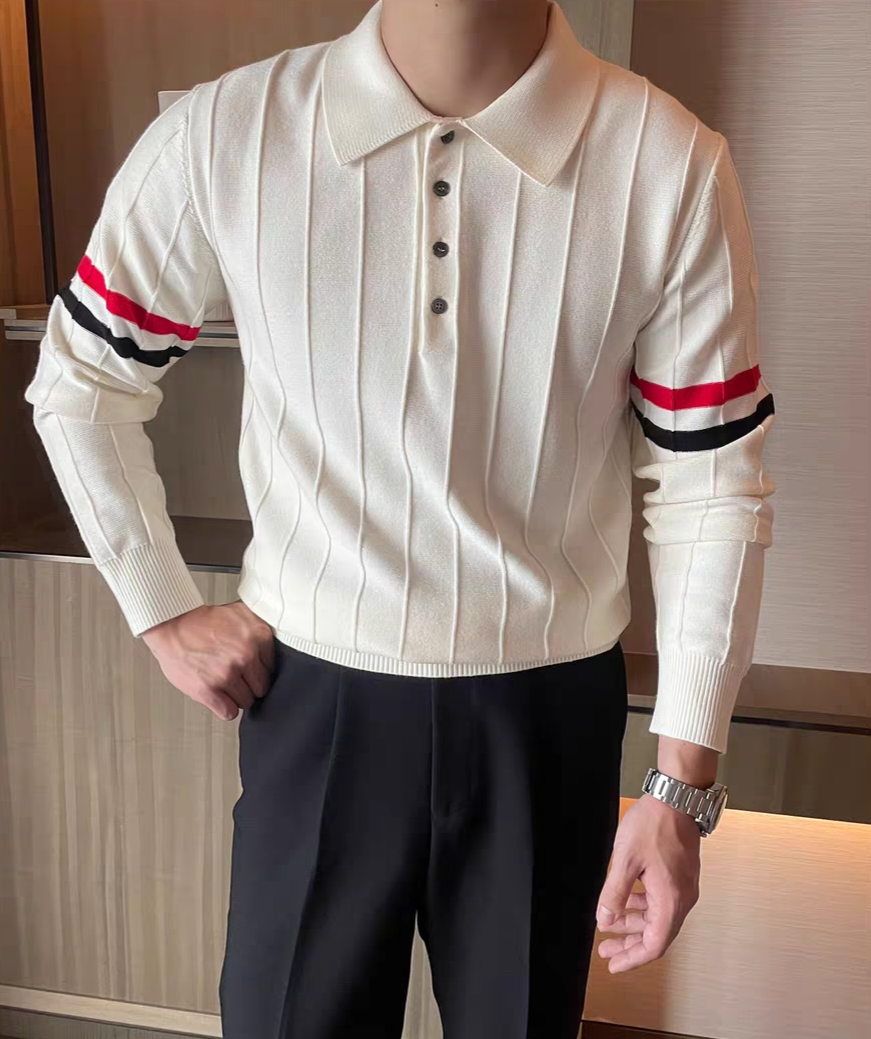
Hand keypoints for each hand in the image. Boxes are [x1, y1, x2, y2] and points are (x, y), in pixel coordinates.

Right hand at [141, 600, 275, 720]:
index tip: (247, 668)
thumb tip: (280, 643)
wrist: (173, 624)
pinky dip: (224, 707)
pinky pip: (229, 712)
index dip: (258, 671)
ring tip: (222, 682)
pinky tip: (217, 695)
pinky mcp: (209, 689)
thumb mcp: (241, 613)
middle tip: (234, 677)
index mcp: (259, 635)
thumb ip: (261, 628)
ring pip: (246, 702)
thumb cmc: (204, 622)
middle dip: (249, 685)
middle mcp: (246, 654)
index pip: (272, 669)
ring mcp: (228, 673)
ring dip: (235, 696)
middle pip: (262, 688)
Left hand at [594, 792, 700, 973]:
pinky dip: (642, 907)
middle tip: (606, 951)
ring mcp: (683, 887)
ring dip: (634, 924)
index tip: (614, 964)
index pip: (654, 945)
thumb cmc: (653, 824)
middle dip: (629, 944)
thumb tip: (605, 920)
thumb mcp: (625, 860)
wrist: (676, 798)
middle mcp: (682, 899)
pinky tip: (626, 901)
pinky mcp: (680, 875)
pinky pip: (661, 902)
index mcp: (671, 900)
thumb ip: (614, 893)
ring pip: (658, 918)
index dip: (632, 958)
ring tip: (610, 926)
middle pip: (656, 935)